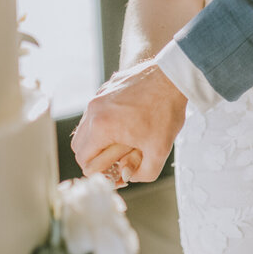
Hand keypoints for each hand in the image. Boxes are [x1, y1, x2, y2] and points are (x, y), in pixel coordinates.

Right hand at [71, 60, 187, 184]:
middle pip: (79, 144)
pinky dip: (104, 122)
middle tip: (114, 160)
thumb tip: (127, 176)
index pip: (83, 159)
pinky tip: (125, 123)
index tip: (115, 171)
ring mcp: (98, 96)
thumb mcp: (159, 151)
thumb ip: (142, 173)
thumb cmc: (166, 111)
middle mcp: (94, 110)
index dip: (98, 171)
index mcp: (102, 126)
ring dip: (98, 139)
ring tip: (121, 142)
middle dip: (94, 156)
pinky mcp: (106, 88)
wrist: (173, 77)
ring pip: (85, 127)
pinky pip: (96, 111)